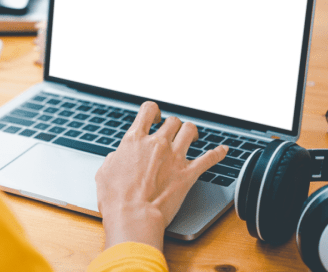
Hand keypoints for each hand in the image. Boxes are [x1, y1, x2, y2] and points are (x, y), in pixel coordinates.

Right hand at [95, 101, 227, 251]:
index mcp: (134, 140)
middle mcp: (156, 143)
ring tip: (192, 136)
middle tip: (172, 132)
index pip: (148, 110)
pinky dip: (218, 153)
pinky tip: (223, 150)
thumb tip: (118, 157)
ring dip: (191, 131)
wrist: (133, 216)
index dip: (153, 111)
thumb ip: (114, 159)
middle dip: (172, 125)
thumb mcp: (104, 172)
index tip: (154, 117)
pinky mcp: (188, 173)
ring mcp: (174, 157)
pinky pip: (210, 158)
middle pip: (172, 121)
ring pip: (190, 130)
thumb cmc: (116, 198)